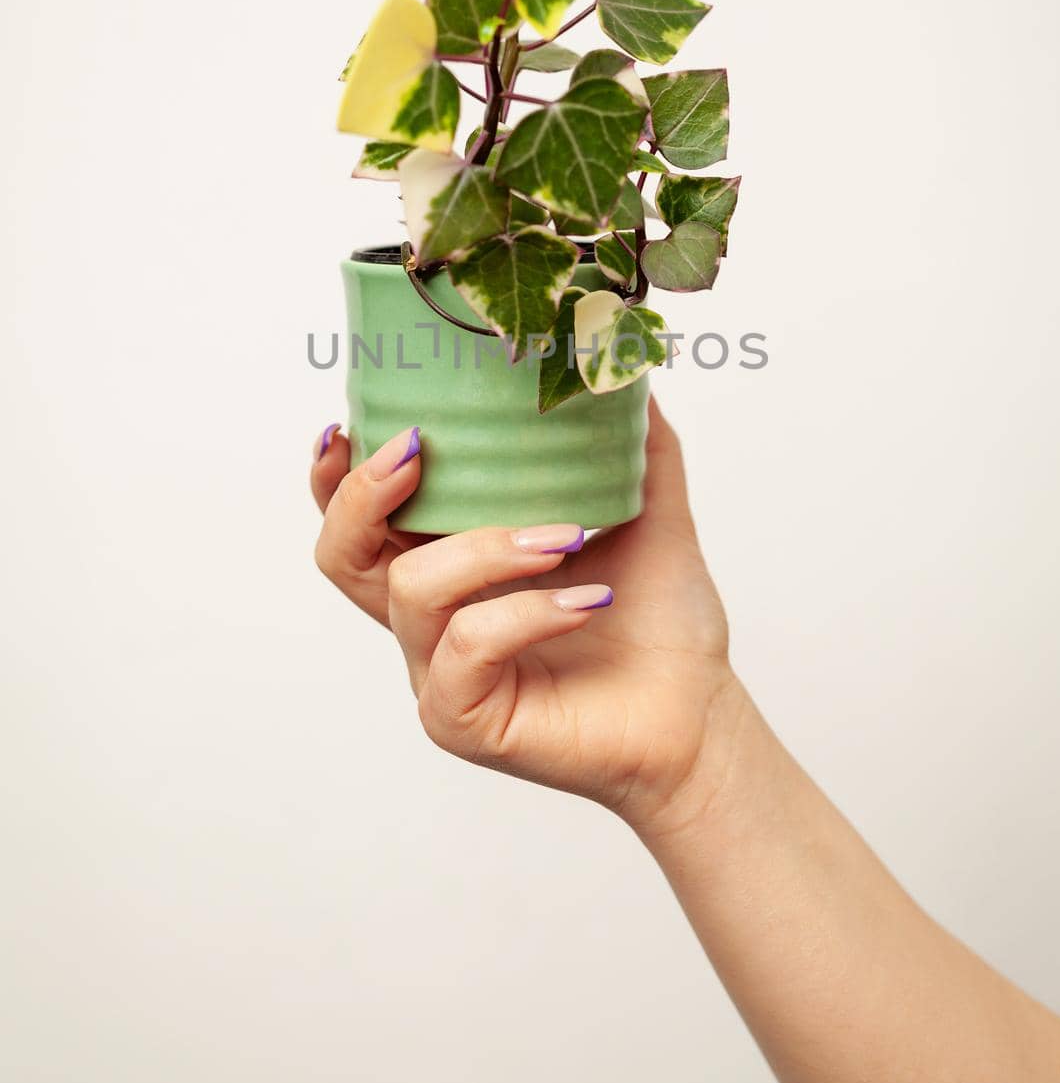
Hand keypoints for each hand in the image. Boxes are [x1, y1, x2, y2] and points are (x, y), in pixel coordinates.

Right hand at [310, 402, 743, 832]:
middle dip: (363, 494)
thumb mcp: (647, 512)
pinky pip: (466, 649)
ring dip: (486, 547)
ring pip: (411, 590)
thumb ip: (632, 441)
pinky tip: (589, 601)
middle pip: (341, 555)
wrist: (699, 711)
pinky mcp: (464, 718)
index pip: (362, 518)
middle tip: (421, 451)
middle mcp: (433, 617)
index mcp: (452, 564)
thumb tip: (625, 364)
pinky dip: (526, 612)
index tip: (350, 421)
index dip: (336, 474)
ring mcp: (440, 671)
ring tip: (566, 535)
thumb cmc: (659, 621)